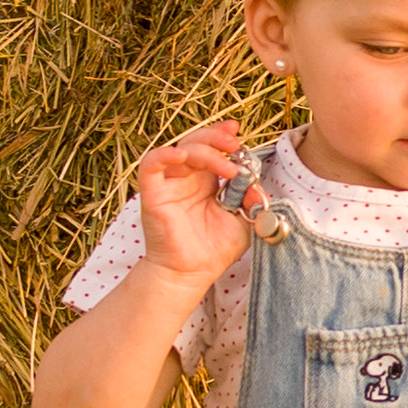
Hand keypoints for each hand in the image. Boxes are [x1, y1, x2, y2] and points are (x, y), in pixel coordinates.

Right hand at [133, 118, 256, 291]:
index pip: (211, 148)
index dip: (222, 137)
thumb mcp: (245, 221)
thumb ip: (253, 199)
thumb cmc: (214, 249)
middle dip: (216, 138)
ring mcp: (169, 184)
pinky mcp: (153, 193)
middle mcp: (186, 178)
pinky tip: (182, 156)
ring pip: (180, 149)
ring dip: (204, 150)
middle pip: (196, 142)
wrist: (192, 273)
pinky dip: (164, 155)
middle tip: (234, 144)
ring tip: (227, 165)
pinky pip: (151, 165)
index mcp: (206, 181)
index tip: (237, 134)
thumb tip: (256, 182)